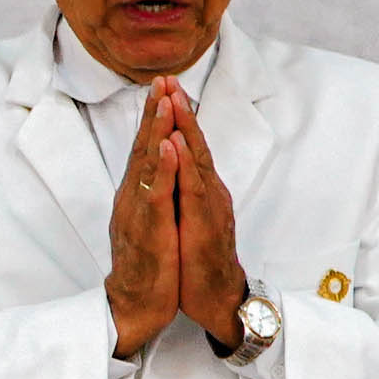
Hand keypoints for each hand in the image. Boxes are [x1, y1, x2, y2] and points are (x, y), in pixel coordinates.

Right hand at [102, 81, 181, 355]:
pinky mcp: (147, 229)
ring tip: (162, 101)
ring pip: (147, 164)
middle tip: (161, 80)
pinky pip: (155, 193)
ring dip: (155, 130)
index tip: (163, 88)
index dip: (154, 118)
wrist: (137, 304)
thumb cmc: (148, 266)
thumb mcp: (152, 222)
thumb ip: (152, 195)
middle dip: (154, 112)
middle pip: (144, 147)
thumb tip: (157, 172)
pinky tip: (166, 146)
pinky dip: (160, 168)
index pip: (147, 149)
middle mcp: (133, 197)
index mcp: (138, 195)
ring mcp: (138, 211)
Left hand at [166, 91, 245, 347]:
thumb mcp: (187, 219)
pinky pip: (195, 190)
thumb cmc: (200, 260)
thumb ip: (184, 193)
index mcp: (201, 190)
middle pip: (195, 144)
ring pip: (198, 161)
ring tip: (174, 99)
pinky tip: (178, 144)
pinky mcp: (207, 224)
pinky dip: (186, 165)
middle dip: (181, 111)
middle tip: (168, 79)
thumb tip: (173, 170)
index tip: (163, 87)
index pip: (188, 147)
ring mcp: (211, 206)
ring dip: (186, 128)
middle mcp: (209, 192)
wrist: (216, 299)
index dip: (177, 118)